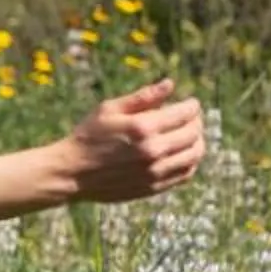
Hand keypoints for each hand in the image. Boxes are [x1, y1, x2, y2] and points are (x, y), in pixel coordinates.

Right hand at [60, 78, 206, 201]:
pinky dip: (190, 162)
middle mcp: (153, 150)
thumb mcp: (110, 109)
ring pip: (194, 155)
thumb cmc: (89, 135)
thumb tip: (170, 84)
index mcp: (143, 127)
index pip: (185, 113)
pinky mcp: (153, 187)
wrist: (72, 172)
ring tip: (190, 136)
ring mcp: (155, 171)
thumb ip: (142, 97)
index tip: (190, 103)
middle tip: (191, 118)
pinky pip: (185, 174)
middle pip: (193, 133)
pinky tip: (183, 155)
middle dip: (196, 121)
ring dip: (198, 142)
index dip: (192, 105)